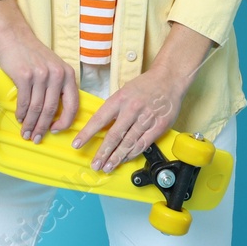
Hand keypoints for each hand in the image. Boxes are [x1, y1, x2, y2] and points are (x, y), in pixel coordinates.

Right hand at [0, 0, 77, 143]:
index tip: (56, 130)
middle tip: (36, 138)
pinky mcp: (25, 76)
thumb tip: (54, 115)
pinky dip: (21, 113)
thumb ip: (57, 87)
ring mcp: (41, 75)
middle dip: (43, 128)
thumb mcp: (53, 68)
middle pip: (51, 110)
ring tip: (26, 132)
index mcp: (67, 74)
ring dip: (30, 124)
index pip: (72, 105)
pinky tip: (19, 118)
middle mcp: (57, 74)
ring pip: (37, 109)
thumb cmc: (32, 54)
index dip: (65, 123)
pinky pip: (24, 101)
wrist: (14, 36)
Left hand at [70, 22, 215, 173]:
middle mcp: (132, 109)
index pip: (99, 119)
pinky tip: (124, 159)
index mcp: (120, 99)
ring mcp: (146, 118)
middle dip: (103, 153)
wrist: (169, 79)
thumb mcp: (124, 91)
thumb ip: (114, 109)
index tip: (77, 144)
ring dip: (117, 157)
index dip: (87, 133)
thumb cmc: (145, 85)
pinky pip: (143, 144)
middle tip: (95, 164)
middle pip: (114, 135)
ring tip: (108, 166)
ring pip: (128, 143)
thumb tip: (101, 127)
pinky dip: (132, 154)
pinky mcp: (158, 126)